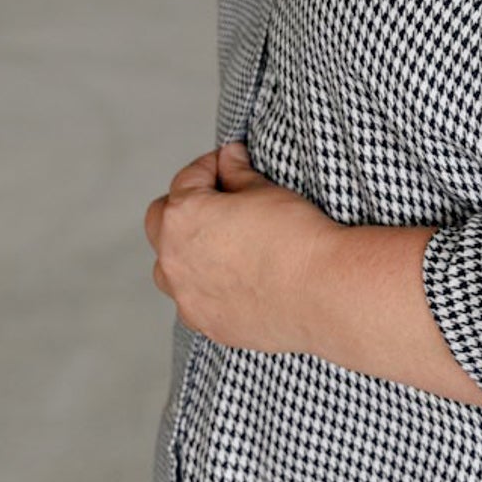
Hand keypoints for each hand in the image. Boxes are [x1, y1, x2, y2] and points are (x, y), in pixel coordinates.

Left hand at [143, 141, 337, 354]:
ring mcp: (186, 295)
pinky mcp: (206, 322)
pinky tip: (230, 279)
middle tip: (216, 201)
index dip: (211, 166)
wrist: (321, 292)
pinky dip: (201, 285)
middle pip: (160, 221)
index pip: (187, 179)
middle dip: (183, 205)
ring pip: (167, 266)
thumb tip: (229, 159)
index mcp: (184, 216)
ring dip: (183, 250)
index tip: (229, 164)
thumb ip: (237, 173)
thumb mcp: (265, 191)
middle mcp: (173, 258)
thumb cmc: (295, 239)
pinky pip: (190, 299)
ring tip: (216, 245)